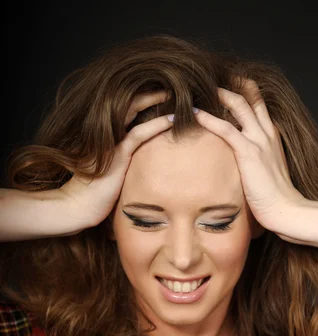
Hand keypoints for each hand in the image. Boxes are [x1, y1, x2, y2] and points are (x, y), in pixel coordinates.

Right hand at [60, 90, 173, 226]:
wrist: (79, 204)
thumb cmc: (95, 191)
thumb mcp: (112, 169)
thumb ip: (124, 156)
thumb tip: (145, 157)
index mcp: (105, 130)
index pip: (127, 107)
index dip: (145, 98)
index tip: (164, 94)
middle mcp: (106, 129)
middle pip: (130, 101)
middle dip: (152, 92)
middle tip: (174, 87)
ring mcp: (109, 139)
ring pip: (135, 110)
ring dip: (157, 102)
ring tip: (178, 97)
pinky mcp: (116, 153)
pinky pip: (139, 133)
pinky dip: (157, 125)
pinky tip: (172, 121)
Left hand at [192, 79, 305, 228]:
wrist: (286, 209)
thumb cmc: (276, 197)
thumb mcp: (266, 172)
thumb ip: (256, 161)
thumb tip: (241, 164)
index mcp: (272, 135)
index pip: (258, 103)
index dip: (243, 90)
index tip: (226, 84)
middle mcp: (267, 132)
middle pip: (249, 96)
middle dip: (229, 83)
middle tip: (208, 77)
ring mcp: (259, 140)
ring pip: (238, 104)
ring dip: (217, 93)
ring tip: (196, 88)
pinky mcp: (249, 152)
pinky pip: (226, 128)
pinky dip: (208, 118)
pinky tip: (194, 113)